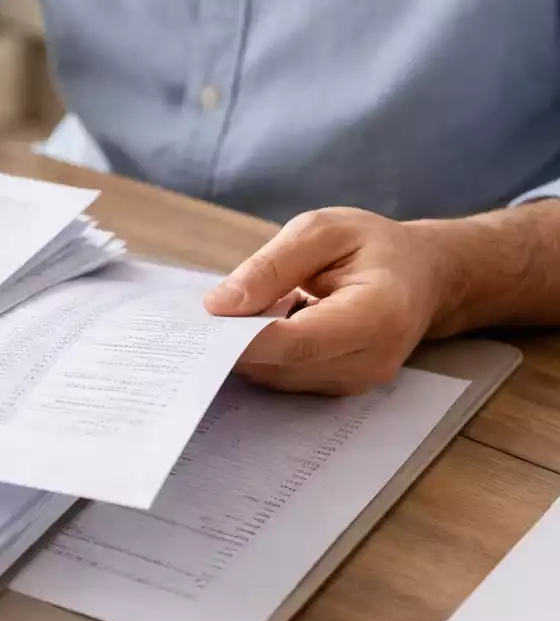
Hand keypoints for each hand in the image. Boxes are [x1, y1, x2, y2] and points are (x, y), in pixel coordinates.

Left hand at [203, 207, 465, 393]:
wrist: (423, 277)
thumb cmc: (374, 247)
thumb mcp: (322, 231)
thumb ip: (271, 265)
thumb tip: (219, 305)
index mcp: (379, 314)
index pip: (298, 341)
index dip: (243, 339)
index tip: (201, 324)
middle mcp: (372, 359)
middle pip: (283, 366)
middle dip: (233, 345)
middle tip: (197, 320)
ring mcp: (358, 381)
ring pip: (278, 377)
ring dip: (245, 351)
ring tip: (228, 317)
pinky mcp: (341, 389)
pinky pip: (286, 379)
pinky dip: (262, 357)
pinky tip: (252, 329)